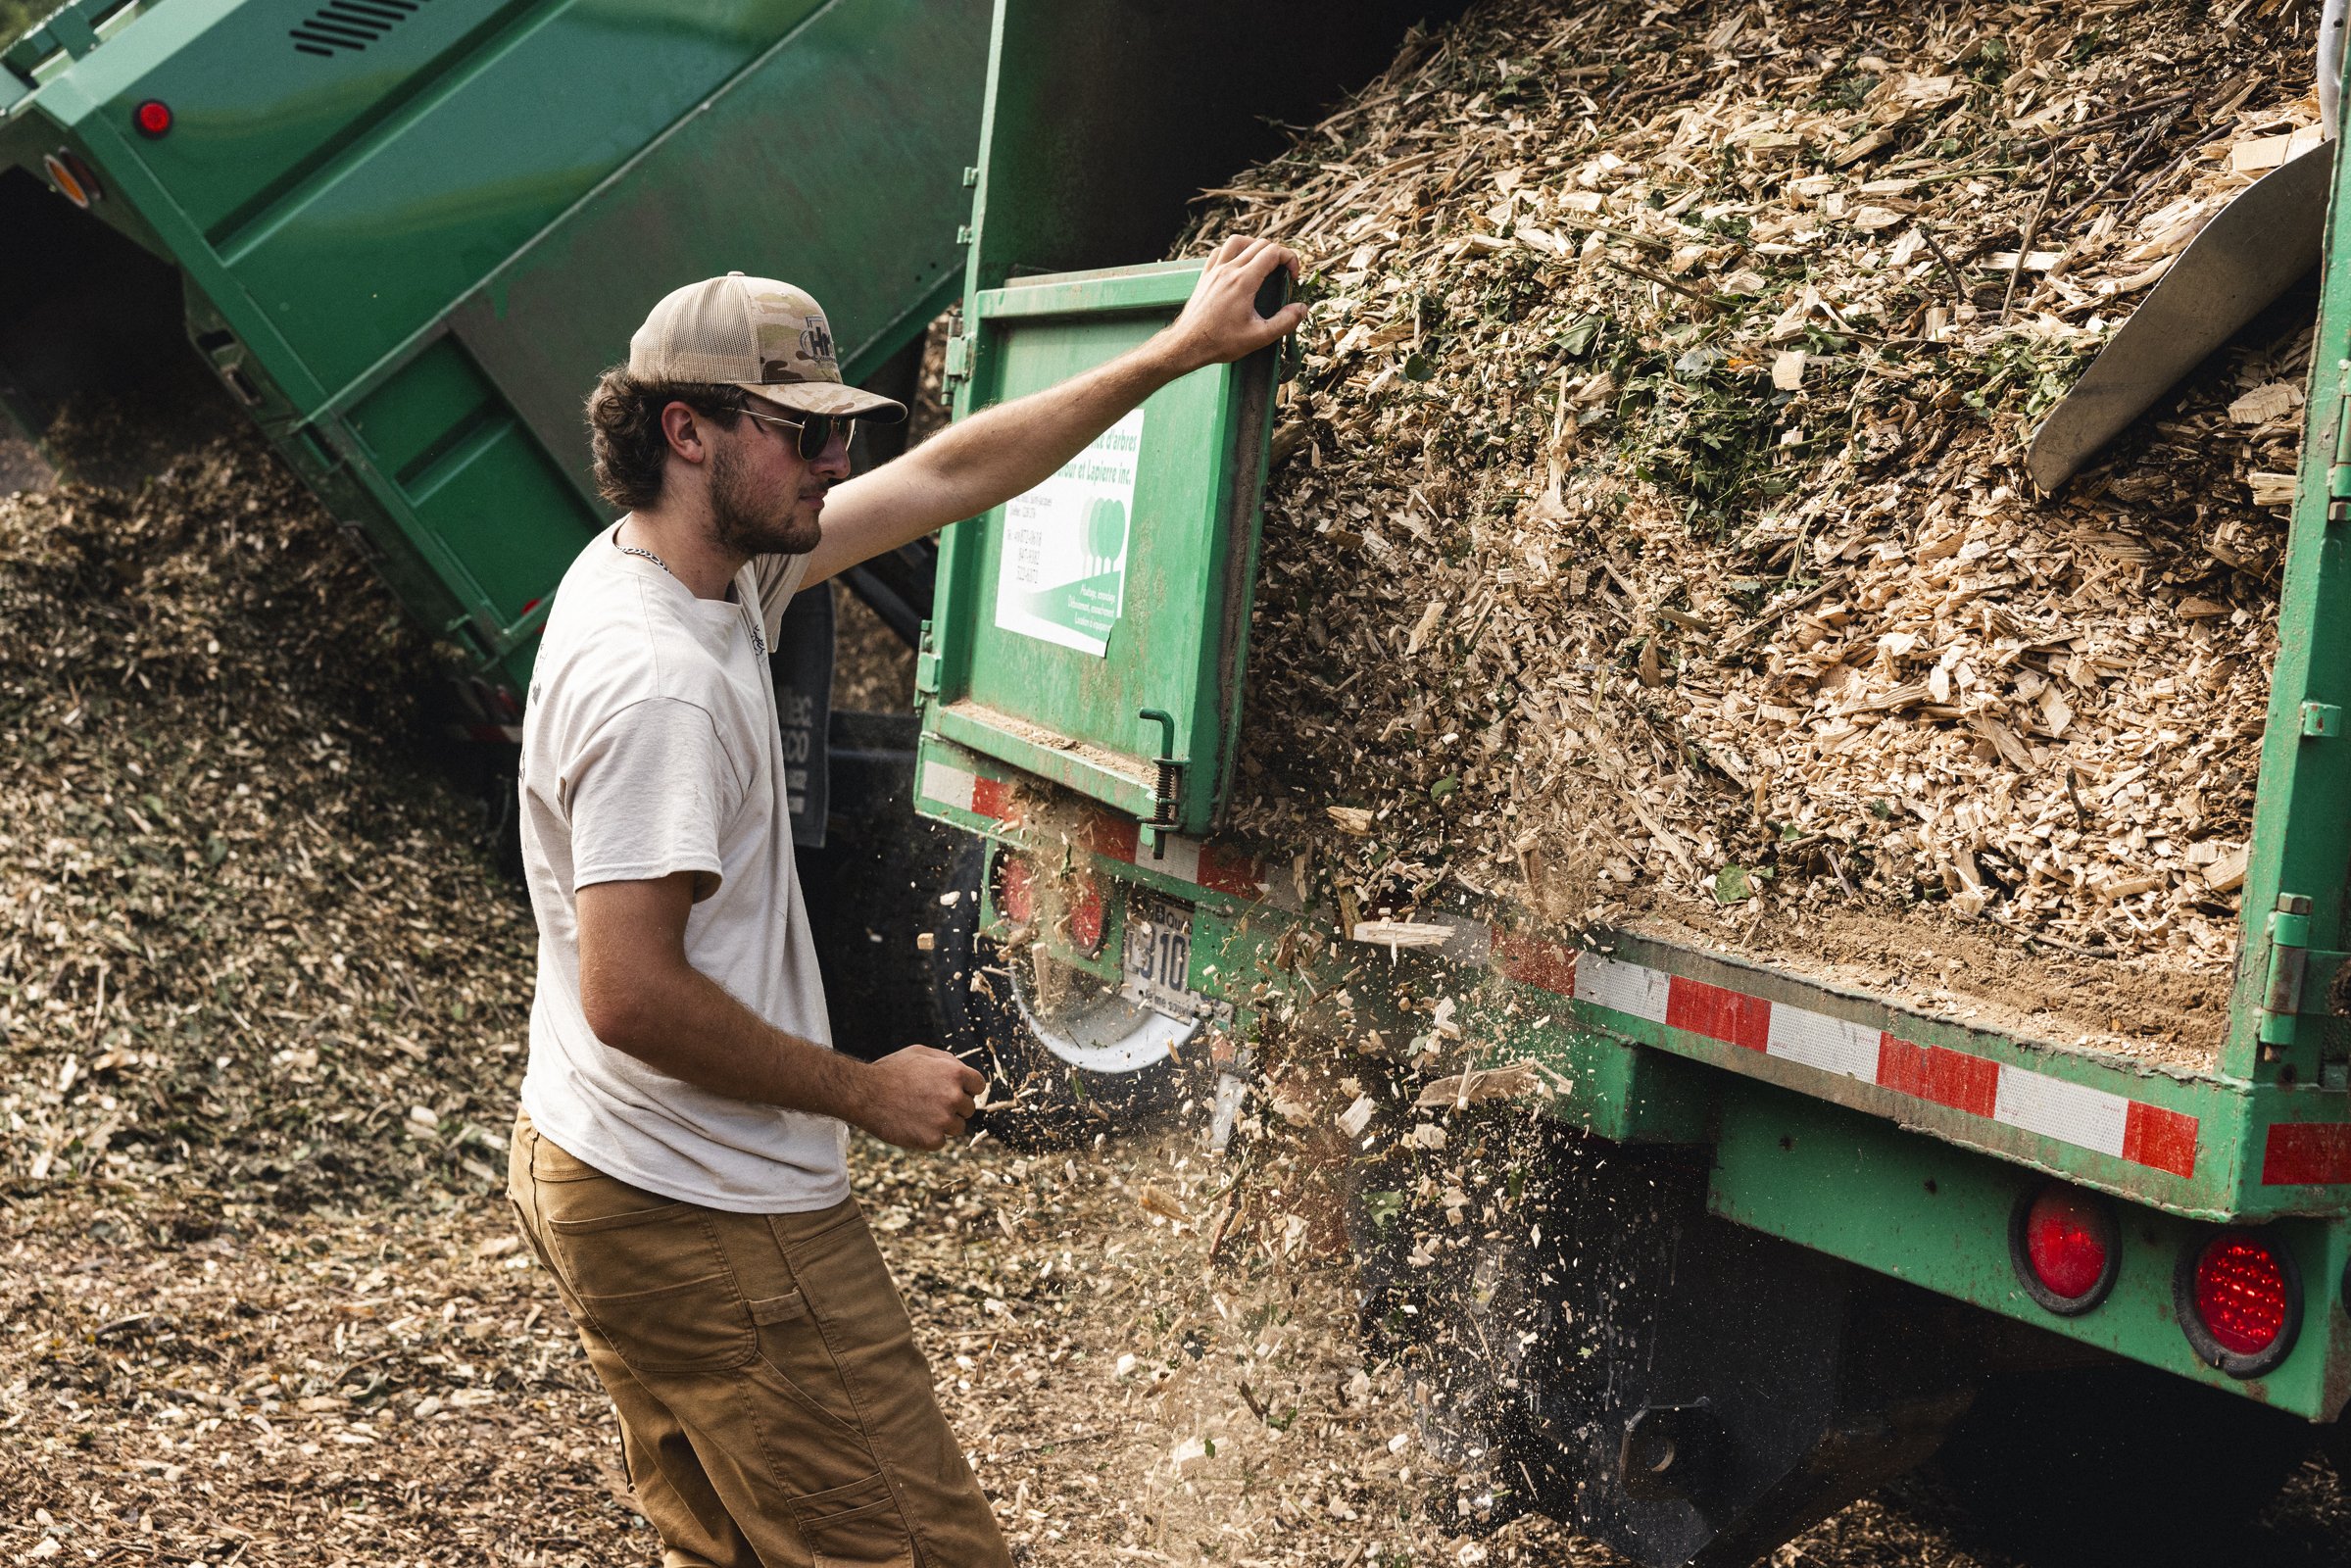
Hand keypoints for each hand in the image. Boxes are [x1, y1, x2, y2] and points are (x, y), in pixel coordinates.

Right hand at [852, 1046, 986, 1151]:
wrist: (864, 1094)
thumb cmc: (890, 1071)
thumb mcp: (920, 1053)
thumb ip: (946, 1061)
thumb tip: (963, 1070)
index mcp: (954, 1073)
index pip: (979, 1086)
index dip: (966, 1089)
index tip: (954, 1092)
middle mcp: (953, 1096)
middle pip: (969, 1109)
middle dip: (953, 1107)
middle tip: (929, 1104)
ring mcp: (943, 1119)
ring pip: (957, 1127)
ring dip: (943, 1124)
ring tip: (918, 1114)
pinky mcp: (931, 1140)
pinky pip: (940, 1142)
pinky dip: (928, 1138)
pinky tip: (912, 1125)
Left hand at [1160, 235, 1306, 374]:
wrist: (1187, 345)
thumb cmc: (1221, 342)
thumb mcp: (1259, 337)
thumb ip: (1285, 322)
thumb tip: (1302, 308)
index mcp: (1244, 281)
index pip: (1273, 252)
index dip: (1289, 259)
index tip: (1292, 277)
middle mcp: (1228, 270)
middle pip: (1259, 244)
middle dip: (1277, 254)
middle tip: (1282, 275)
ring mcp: (1214, 271)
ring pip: (1237, 241)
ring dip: (1254, 246)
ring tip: (1262, 263)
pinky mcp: (1205, 276)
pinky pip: (1219, 252)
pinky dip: (1232, 252)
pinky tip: (1238, 266)